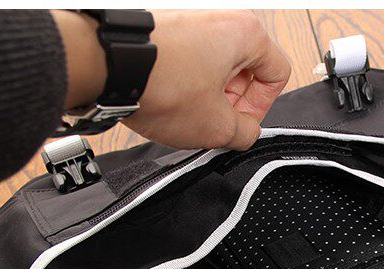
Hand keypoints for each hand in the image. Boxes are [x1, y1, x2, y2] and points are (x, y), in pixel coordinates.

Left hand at [53, 10, 290, 149]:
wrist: (105, 65)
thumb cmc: (159, 83)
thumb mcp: (216, 127)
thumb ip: (245, 134)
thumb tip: (245, 133)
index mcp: (246, 34)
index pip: (278, 73)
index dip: (262, 106)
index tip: (241, 122)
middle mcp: (221, 18)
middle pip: (247, 69)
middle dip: (232, 102)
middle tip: (213, 122)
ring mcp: (191, 19)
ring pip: (216, 66)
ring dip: (208, 95)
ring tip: (186, 112)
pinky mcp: (166, 28)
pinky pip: (190, 59)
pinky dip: (185, 82)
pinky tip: (167, 99)